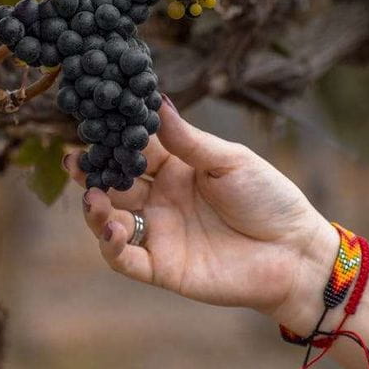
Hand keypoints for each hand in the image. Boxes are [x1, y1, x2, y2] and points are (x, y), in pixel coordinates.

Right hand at [64, 95, 339, 333]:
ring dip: (95, 208)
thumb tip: (157, 100)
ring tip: (93, 196)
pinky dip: (110, 247)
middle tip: (73, 158)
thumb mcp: (230, 161)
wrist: (295, 253)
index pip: (136, 148)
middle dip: (91, 171)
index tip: (91, 120)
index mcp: (176, 167)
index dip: (113, 136)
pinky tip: (109, 230)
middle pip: (115, 182)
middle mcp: (160, 198)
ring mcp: (159, 232)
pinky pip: (125, 259)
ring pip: (111, 220)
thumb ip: (188, 140)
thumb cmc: (269, 199)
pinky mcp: (162, 267)